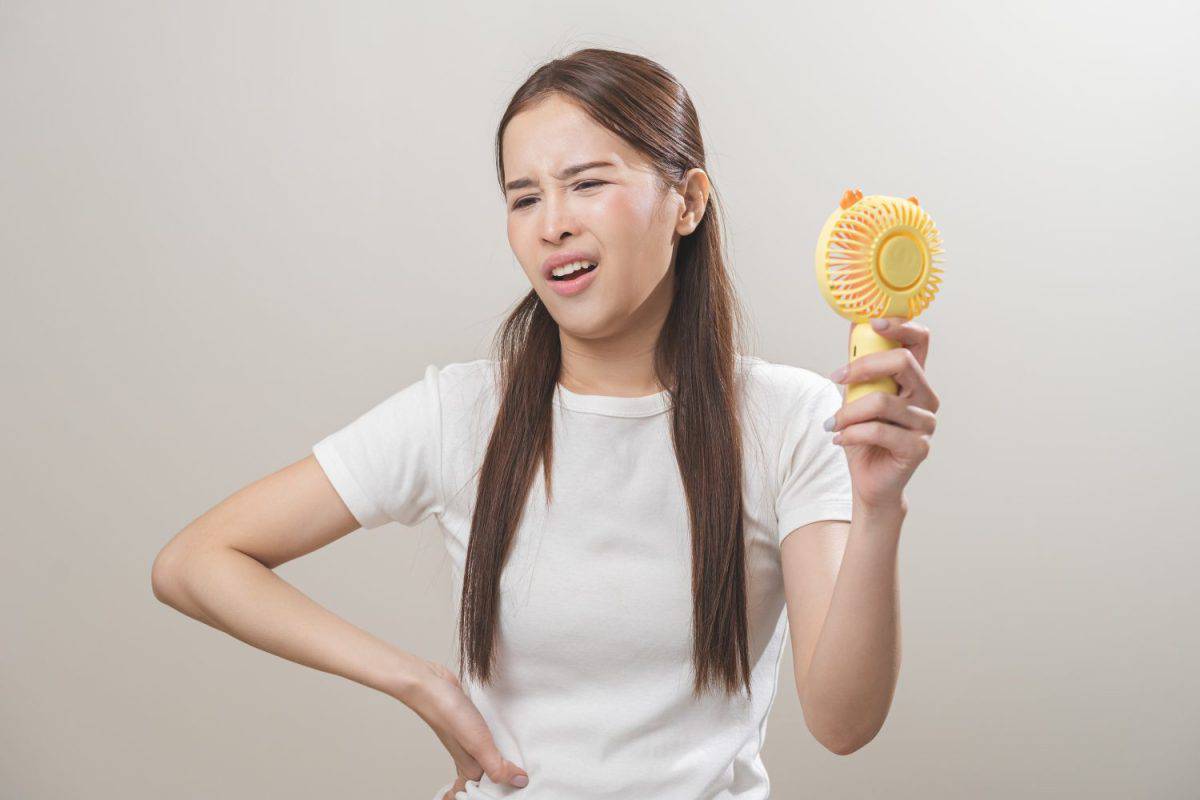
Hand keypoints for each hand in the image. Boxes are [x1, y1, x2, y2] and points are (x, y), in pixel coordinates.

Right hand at [404, 658, 529, 796]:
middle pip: (492, 774)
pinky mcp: (473, 725)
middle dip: (508, 775)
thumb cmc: (449, 714)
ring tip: (522, 756)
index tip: (524, 785)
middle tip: (527, 772)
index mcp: (470, 769)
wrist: (432, 685)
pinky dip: (501, 739)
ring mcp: (471, 741)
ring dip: (506, 756)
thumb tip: (520, 781)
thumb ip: (498, 766)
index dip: (506, 788)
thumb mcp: (478, 745)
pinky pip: (491, 738)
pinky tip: (510, 735)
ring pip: (492, 755)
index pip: (490, 789)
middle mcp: (470, 758)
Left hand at [827, 316, 938, 510]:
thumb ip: (861, 365)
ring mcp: (926, 423)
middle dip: (862, 366)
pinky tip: (839, 438)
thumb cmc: (864, 437)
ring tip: (833, 423)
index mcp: (914, 380)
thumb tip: (854, 323)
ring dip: (848, 412)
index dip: (901, 325)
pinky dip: (851, 433)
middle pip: (903, 362)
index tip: (873, 323)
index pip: (920, 340)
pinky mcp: (919, 448)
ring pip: (882, 401)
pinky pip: (878, 430)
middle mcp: (926, 398)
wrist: (870, 481)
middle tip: (836, 377)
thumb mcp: (857, 396)